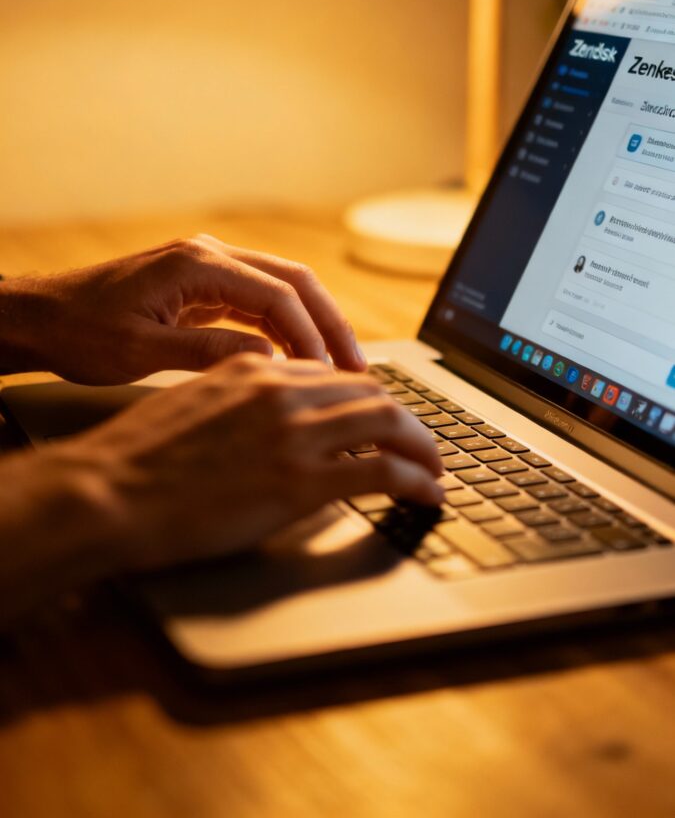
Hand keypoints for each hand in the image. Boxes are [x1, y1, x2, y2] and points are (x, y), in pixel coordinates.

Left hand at [0, 234, 367, 382]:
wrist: (43, 317)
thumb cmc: (80, 332)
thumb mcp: (140, 352)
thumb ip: (206, 354)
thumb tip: (270, 366)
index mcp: (197, 264)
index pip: (277, 296)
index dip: (311, 337)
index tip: (333, 375)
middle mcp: (210, 256)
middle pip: (294, 282)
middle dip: (330, 324)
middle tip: (360, 368)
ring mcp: (209, 268)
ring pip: (282, 290)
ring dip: (313, 327)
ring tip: (341, 370)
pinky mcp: (204, 286)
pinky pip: (259, 303)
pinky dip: (286, 330)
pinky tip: (301, 362)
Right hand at [50, 355, 444, 571]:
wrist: (106, 492)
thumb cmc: (134, 458)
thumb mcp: (188, 404)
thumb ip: (234, 400)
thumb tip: (263, 420)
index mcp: (252, 369)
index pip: (331, 372)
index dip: (366, 394)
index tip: (383, 415)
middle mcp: (280, 390)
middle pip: (369, 390)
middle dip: (406, 417)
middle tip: (424, 443)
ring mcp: (292, 433)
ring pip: (388, 421)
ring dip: (423, 445)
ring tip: (437, 468)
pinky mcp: (299, 480)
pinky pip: (381, 471)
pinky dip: (416, 481)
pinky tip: (427, 495)